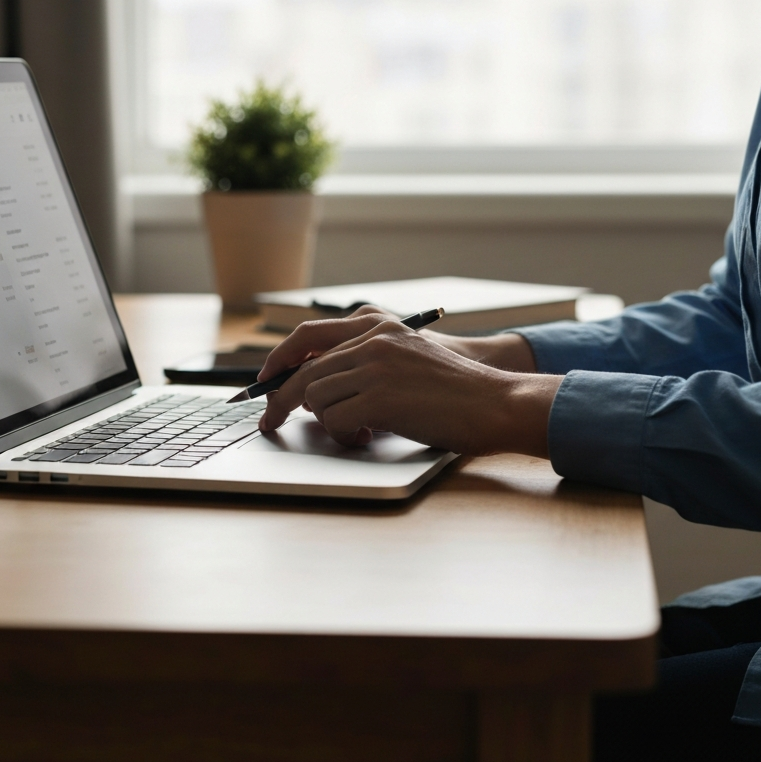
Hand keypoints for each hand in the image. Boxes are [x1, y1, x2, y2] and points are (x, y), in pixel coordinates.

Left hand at [257, 317, 560, 458]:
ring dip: (326, 421)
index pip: (308, 337)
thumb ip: (365, 362)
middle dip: (279, 400)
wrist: (495, 402)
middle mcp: (372, 339)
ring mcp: (375, 366)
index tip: (265, 381)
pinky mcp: (380, 397)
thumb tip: (316, 387)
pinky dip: (342, 434)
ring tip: (356, 430)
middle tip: (270, 422)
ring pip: (315, 397)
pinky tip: (366, 436)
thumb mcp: (406, 358)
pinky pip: (334, 419)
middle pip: (303, 371)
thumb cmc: (454, 389)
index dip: (279, 361)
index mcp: (376, 325)